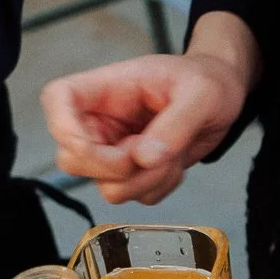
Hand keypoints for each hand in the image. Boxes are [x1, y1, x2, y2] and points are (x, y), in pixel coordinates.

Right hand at [40, 12, 258, 203]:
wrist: (223, 97)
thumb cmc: (207, 81)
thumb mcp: (202, 93)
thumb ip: (175, 123)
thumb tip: (144, 158)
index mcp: (103, 89)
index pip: (57, 100)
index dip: (64, 128)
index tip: (95, 145)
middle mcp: (99, 122)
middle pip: (72, 159)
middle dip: (116, 169)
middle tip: (152, 152)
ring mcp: (111, 151)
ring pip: (105, 187)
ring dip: (147, 180)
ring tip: (174, 153)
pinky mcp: (129, 174)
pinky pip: (134, 197)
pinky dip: (160, 187)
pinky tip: (174, 161)